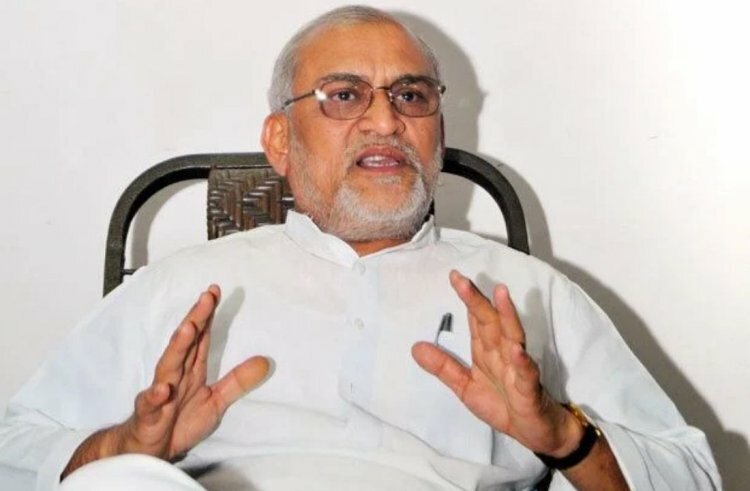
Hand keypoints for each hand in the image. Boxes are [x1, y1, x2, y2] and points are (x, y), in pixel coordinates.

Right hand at [63, 285, 268, 477]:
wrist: (149, 451)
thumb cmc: (179, 422)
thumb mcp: (217, 401)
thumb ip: (238, 381)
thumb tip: (266, 362)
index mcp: (191, 370)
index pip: (200, 337)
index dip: (207, 314)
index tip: (214, 291)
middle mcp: (175, 375)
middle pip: (186, 343)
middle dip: (196, 319)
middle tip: (206, 297)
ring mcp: (160, 392)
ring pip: (168, 365)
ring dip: (177, 347)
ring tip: (188, 328)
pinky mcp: (150, 415)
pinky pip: (151, 404)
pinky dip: (155, 396)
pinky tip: (162, 389)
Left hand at [412, 271, 580, 456]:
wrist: (535, 431)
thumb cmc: (504, 404)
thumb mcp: (465, 387)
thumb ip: (444, 367)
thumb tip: (415, 347)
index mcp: (487, 351)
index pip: (476, 319)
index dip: (466, 298)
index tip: (454, 277)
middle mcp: (503, 353)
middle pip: (490, 321)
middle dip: (477, 300)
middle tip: (462, 280)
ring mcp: (518, 368)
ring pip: (512, 336)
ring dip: (507, 315)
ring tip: (499, 294)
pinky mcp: (530, 389)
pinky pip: (526, 373)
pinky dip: (522, 361)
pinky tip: (516, 350)